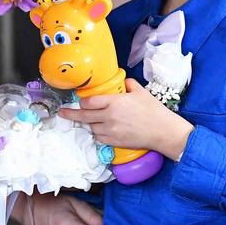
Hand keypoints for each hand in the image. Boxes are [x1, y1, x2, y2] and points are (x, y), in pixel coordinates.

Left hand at [58, 78, 193, 160]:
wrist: (163, 131)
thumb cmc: (154, 111)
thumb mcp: (141, 92)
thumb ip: (128, 84)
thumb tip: (123, 82)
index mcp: (114, 102)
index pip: (89, 102)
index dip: (83, 101)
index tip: (81, 101)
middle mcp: (109, 117)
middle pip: (84, 116)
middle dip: (70, 115)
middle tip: (62, 113)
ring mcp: (111, 131)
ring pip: (91, 127)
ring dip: (90, 123)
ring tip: (92, 120)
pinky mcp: (114, 142)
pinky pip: (100, 137)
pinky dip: (99, 133)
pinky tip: (103, 129)